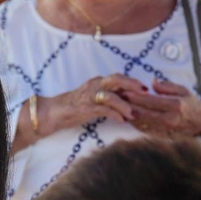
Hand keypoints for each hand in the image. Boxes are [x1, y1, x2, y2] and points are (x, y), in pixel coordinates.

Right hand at [28, 74, 142, 139]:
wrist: (54, 112)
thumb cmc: (76, 107)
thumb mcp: (95, 98)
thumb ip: (110, 98)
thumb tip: (130, 101)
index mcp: (98, 82)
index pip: (118, 78)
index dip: (133, 82)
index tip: (146, 89)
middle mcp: (94, 85)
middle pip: (116, 80)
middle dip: (132, 85)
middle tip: (145, 92)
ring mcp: (89, 96)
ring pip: (110, 96)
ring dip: (124, 105)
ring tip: (133, 114)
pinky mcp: (85, 108)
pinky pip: (103, 110)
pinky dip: (115, 114)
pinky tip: (122, 120)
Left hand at [122, 78, 200, 137]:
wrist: (199, 127)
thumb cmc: (191, 106)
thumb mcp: (184, 91)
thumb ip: (168, 86)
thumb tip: (153, 82)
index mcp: (175, 106)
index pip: (150, 101)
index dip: (135, 96)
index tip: (124, 91)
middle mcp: (169, 119)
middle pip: (142, 112)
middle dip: (127, 105)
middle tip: (116, 98)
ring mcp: (163, 130)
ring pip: (139, 122)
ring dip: (127, 114)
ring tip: (117, 106)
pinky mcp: (158, 136)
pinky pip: (141, 129)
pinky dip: (132, 122)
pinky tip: (125, 115)